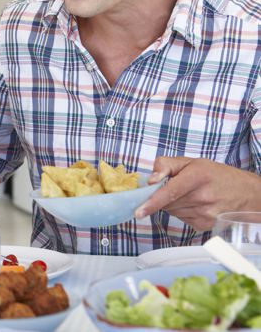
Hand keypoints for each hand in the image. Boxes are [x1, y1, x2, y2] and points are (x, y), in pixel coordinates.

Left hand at [135, 157, 259, 230]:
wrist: (247, 193)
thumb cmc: (216, 175)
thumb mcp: (191, 161)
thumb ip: (165, 165)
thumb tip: (150, 180)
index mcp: (197, 176)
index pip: (169, 192)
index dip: (152, 202)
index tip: (139, 211)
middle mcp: (202, 197)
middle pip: (167, 203)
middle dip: (164, 197)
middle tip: (178, 188)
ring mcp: (205, 214)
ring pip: (172, 212)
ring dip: (174, 204)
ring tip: (190, 195)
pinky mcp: (205, 225)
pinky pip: (182, 219)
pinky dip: (183, 212)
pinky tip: (196, 204)